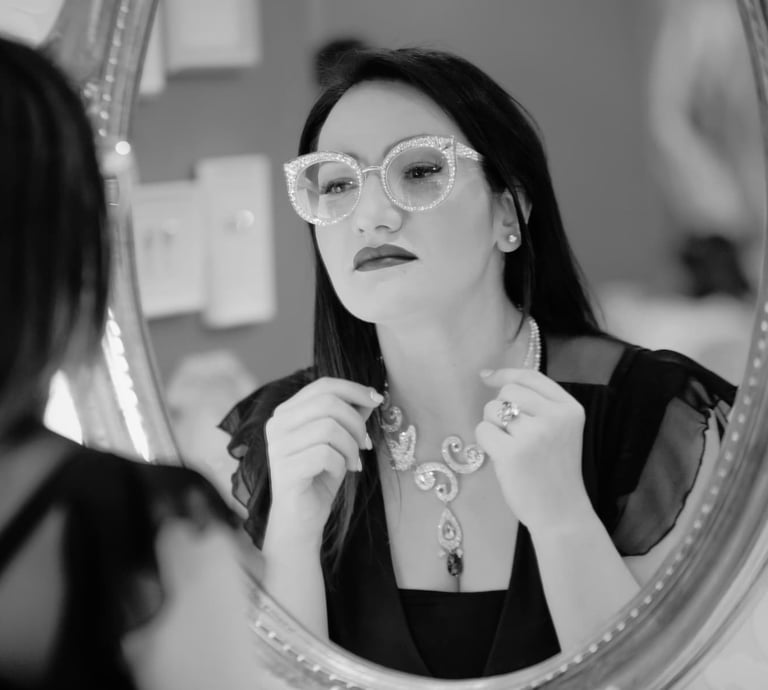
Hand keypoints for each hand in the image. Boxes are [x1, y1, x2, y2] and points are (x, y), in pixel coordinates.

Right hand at [264, 377, 382, 549]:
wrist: (302, 519)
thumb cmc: (320, 476)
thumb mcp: (339, 441)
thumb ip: (349, 416)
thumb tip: (371, 396)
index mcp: (287, 412)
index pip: (322, 386)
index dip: (354, 389)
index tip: (377, 400)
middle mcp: (277, 424)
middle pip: (328, 402)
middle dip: (356, 422)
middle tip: (365, 443)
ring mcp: (277, 446)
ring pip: (329, 428)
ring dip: (350, 446)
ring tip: (352, 462)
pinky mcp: (285, 469)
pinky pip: (326, 454)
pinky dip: (341, 464)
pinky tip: (338, 474)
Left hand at [475, 368, 590, 534]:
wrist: (561, 513)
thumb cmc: (554, 471)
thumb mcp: (559, 430)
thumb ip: (536, 404)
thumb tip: (488, 376)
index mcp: (570, 408)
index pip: (531, 376)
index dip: (505, 374)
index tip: (487, 378)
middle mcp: (555, 417)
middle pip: (508, 391)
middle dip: (500, 408)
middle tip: (511, 433)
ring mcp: (534, 434)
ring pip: (493, 409)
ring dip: (493, 426)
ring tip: (509, 446)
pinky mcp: (512, 453)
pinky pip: (483, 430)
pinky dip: (485, 442)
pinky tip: (501, 457)